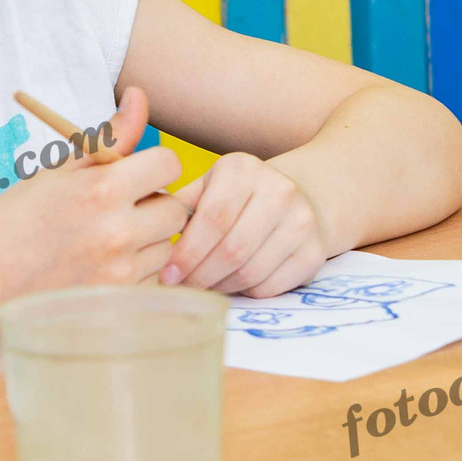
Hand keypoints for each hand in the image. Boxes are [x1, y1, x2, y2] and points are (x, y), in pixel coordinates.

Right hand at [0, 88, 190, 303]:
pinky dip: (139, 274)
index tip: (134, 175)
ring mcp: (120, 271)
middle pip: (176, 209)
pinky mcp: (118, 302)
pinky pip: (155, 280)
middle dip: (154, 205)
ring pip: (168, 247)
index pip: (169, 165)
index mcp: (103, 189)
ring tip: (107, 242)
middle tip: (120, 211)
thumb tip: (140, 95)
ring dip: (149, 242)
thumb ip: (110, 136)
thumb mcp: (61, 168)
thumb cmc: (20, 215)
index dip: (153, 166)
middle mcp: (117, 231)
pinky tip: (105, 268)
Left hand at [165, 152, 331, 295]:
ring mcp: (303, 222)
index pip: (212, 218)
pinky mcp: (316, 252)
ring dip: (220, 286)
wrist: (297, 199)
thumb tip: (145, 237)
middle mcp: (279, 190)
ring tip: (203, 286)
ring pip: (251, 271)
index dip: (187, 252)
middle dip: (200, 275)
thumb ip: (178, 206)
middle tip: (182, 287)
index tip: (167, 273)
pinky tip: (231, 285)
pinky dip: (246, 292)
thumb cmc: (234, 198)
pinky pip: (272, 285)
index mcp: (243, 169)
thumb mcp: (206, 188)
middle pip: (232, 249)